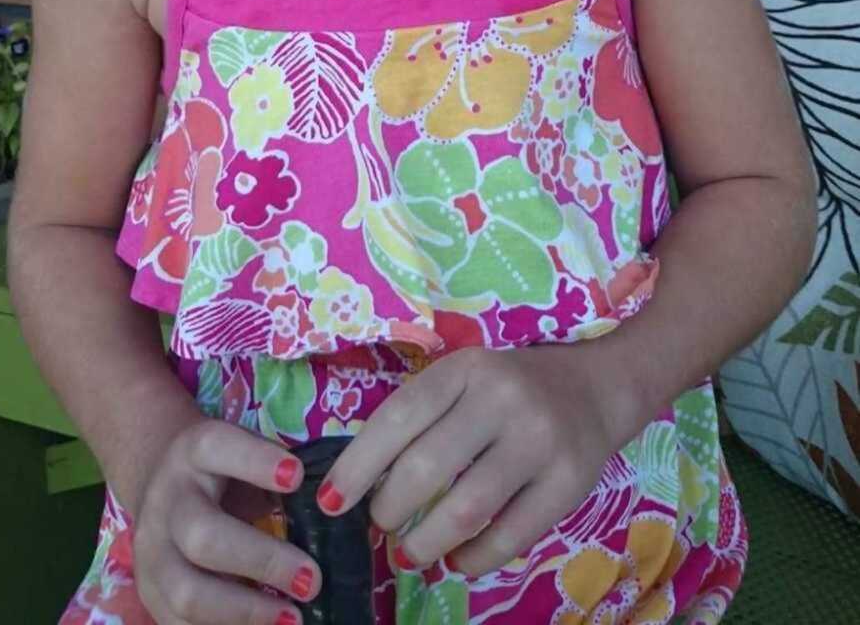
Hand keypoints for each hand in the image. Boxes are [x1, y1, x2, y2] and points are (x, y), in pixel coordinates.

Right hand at [132, 417, 320, 623]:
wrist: (160, 482)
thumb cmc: (222, 471)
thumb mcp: (242, 454)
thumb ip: (279, 476)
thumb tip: (336, 507)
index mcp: (193, 452)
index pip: (217, 447)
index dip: (256, 461)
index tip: (298, 477)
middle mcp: (166, 501)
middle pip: (203, 535)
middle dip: (261, 561)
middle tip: (311, 580)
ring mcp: (151, 553)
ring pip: (188, 593)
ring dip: (245, 612)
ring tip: (293, 618)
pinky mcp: (149, 595)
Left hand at [317, 344, 617, 577]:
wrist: (598, 385)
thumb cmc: (512, 386)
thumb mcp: (466, 380)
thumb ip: (422, 417)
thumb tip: (360, 483)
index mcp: (466, 368)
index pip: (398, 417)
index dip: (357, 465)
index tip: (331, 502)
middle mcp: (502, 397)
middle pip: (426, 467)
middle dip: (389, 509)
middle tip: (381, 526)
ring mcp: (539, 439)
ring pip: (466, 508)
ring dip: (426, 542)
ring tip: (411, 553)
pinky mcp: (569, 482)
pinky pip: (511, 536)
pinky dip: (474, 559)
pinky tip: (458, 560)